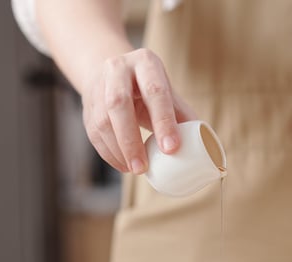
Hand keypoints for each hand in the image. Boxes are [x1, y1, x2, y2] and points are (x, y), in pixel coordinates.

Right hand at [81, 48, 196, 173]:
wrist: (112, 69)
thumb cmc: (149, 86)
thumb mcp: (167, 91)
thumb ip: (182, 115)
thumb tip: (204, 146)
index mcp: (145, 63)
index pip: (155, 92)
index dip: (163, 121)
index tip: (172, 149)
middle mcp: (117, 69)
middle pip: (119, 104)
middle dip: (131, 140)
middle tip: (143, 168)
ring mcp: (97, 86)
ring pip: (102, 120)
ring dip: (118, 150)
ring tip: (135, 169)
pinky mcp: (86, 104)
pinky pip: (93, 132)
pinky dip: (108, 152)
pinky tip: (122, 165)